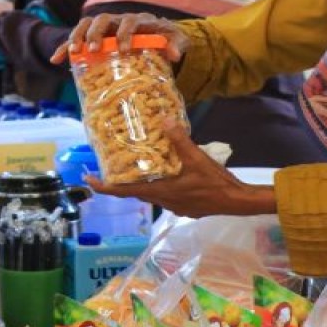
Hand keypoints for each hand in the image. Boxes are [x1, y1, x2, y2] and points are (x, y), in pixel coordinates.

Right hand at [53, 12, 188, 63]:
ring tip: (73, 52)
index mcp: (138, 19)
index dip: (125, 34)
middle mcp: (118, 20)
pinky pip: (77, 39)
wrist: (160, 37)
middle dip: (96, 33)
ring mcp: (105, 28)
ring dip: (77, 36)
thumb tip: (174, 54)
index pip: (129, 21)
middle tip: (93, 50)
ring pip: (86, 24)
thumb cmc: (168, 39)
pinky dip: (66, 47)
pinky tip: (56, 59)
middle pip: (102, 19)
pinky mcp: (95, 38)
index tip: (124, 50)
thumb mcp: (177, 40)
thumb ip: (178, 45)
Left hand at [88, 120, 276, 217]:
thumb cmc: (216, 182)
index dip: (104, 187)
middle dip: (121, 182)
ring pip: (151, 194)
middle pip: (136, 193)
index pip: (125, 192)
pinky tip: (166, 174)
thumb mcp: (197, 157)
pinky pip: (165, 196)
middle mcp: (164, 202)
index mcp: (161, 192)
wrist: (238, 201)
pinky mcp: (185, 207)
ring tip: (137, 167)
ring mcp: (175, 207)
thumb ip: (180, 139)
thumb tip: (164, 119)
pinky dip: (160, 185)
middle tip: (110, 168)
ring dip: (142, 183)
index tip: (89, 180)